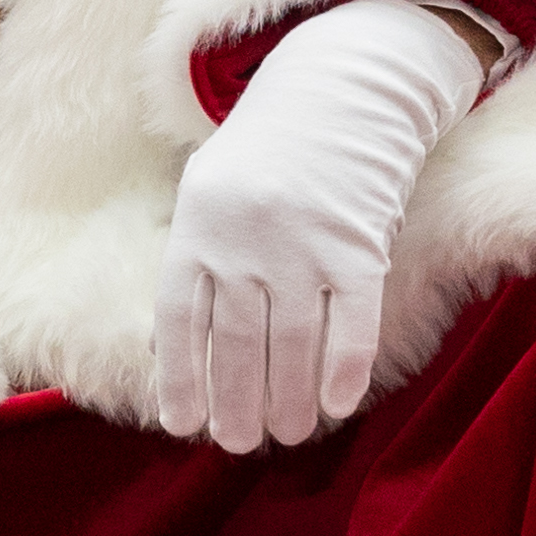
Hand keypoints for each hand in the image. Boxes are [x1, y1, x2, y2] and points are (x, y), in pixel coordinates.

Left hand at [149, 0, 488, 452]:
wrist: (338, 90)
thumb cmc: (268, 153)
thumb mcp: (210, 190)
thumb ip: (199, 259)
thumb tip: (179, 345)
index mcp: (198, 228)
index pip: (182, 319)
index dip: (182, 376)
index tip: (185, 424)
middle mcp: (244, 241)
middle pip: (236, 340)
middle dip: (235, 400)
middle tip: (240, 445)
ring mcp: (301, 243)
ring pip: (291, 340)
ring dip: (287, 396)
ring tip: (285, 435)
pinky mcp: (357, 243)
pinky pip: (350, 319)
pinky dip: (343, 365)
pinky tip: (337, 404)